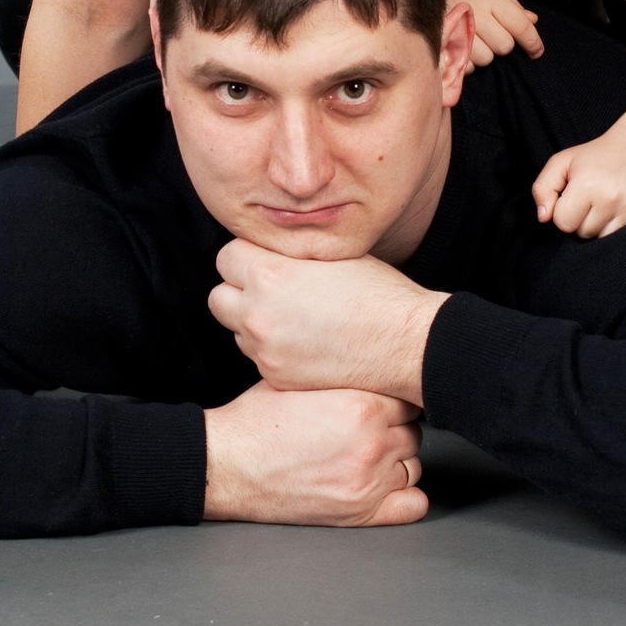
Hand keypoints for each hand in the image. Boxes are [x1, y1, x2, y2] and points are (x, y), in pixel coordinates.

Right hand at [203, 381, 426, 525]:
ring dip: (396, 460)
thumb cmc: (258, 421)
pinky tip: (384, 484)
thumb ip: (344, 374)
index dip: (391, 398)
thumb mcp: (301, 379)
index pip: (407, 398)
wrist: (229, 464)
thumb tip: (373, 366)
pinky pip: (411, 506)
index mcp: (362, 406)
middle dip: (393, 428)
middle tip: (367, 428)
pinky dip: (404, 495)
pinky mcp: (359, 513)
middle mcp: (372, 444)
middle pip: (413, 431)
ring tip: (366, 454)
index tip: (379, 401)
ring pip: (412, 466)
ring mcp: (368, 482)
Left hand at [209, 240, 446, 402]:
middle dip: (239, 291)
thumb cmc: (378, 293)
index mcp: (269, 275)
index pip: (226, 257)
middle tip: (270, 290)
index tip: (264, 261)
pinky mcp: (277, 377)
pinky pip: (259, 358)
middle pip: (218, 297)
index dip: (247, 257)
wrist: (406, 343)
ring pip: (237, 330)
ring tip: (293, 317)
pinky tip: (304, 342)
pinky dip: (273, 350)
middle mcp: (259, 314)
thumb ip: (290, 252)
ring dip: (254, 322)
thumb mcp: (331, 253)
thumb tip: (270, 248)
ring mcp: (266, 350)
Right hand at [447, 0, 541, 70]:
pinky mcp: (443, 45)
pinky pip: (466, 65)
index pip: (520, 26)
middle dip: (501, 44)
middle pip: (504, 47)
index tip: (536, 51)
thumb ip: (510, 6)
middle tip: (490, 34)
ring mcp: (459, 30)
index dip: (533, 42)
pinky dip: (466, 61)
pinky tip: (460, 47)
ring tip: (471, 39)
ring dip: (483, 53)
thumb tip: (532, 20)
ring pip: (486, 59)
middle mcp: (477, 15)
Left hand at [532, 123, 625, 236]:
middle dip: (582, 219)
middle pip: (583, 233)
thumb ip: (543, 188)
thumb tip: (543, 218)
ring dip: (599, 226)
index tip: (572, 198)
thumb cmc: (596, 155)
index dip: (563, 211)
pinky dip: (617, 226)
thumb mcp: (562, 162)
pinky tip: (619, 208)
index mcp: (587, 185)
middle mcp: (611, 199)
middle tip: (591, 199)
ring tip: (605, 203)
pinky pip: (623, 236)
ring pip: (602, 238)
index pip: (563, 223)